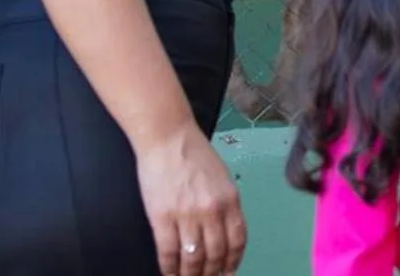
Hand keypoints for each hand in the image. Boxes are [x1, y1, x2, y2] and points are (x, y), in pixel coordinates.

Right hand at [137, 124, 246, 275]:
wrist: (168, 138)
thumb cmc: (194, 154)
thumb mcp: (222, 178)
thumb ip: (225, 204)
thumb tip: (224, 233)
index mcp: (230, 200)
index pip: (237, 241)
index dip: (233, 262)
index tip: (228, 273)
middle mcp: (212, 210)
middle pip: (216, 254)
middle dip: (212, 273)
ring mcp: (187, 215)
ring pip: (193, 259)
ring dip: (191, 275)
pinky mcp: (162, 218)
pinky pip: (168, 252)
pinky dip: (169, 268)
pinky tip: (169, 273)